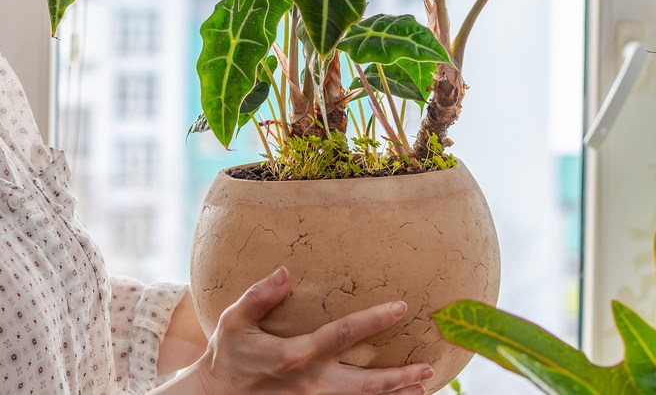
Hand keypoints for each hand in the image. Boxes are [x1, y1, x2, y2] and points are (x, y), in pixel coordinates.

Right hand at [182, 267, 432, 393]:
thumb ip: (260, 296)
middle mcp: (311, 382)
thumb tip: (286, 272)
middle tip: (428, 367)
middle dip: (399, 376)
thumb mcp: (235, 320)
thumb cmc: (227, 354)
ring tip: (421, 388)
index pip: (344, 335)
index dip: (375, 320)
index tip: (402, 307)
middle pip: (365, 383)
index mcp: (296, 355)